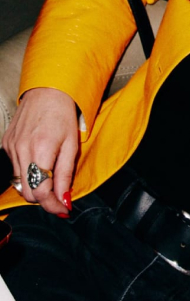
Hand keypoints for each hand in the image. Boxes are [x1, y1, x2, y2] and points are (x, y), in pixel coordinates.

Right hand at [2, 88, 78, 215]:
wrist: (47, 91)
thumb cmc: (63, 114)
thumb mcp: (72, 145)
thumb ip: (66, 174)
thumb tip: (64, 200)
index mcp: (40, 150)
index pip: (41, 192)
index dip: (53, 205)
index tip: (64, 210)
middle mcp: (21, 150)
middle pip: (28, 192)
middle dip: (45, 199)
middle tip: (60, 197)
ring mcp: (10, 148)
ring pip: (20, 183)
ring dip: (36, 186)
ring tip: (51, 177)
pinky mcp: (6, 145)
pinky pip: (15, 169)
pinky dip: (27, 172)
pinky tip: (39, 161)